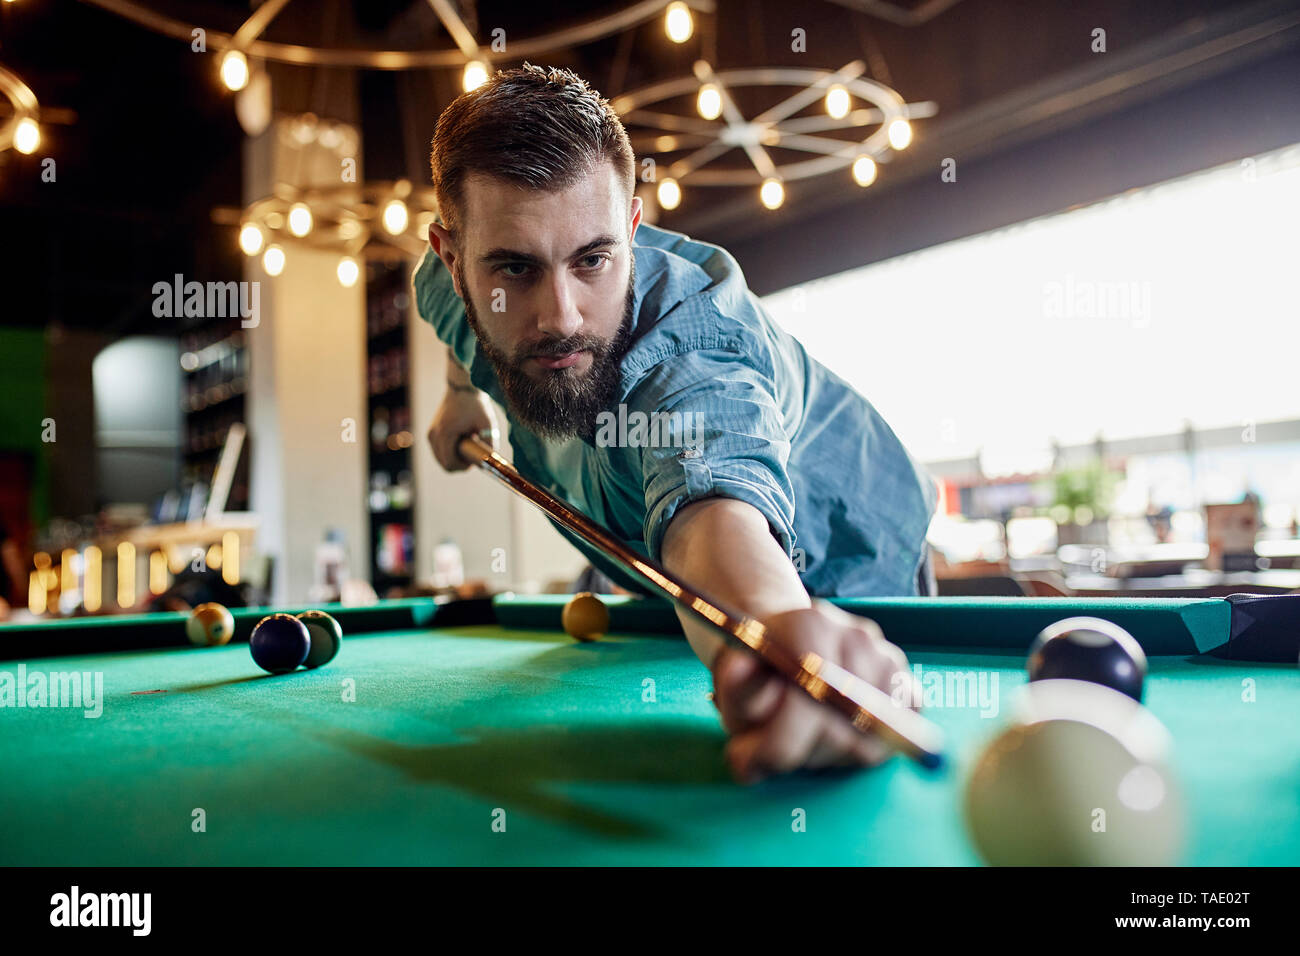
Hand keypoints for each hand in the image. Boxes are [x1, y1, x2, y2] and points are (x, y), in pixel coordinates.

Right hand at [427, 388, 498, 471]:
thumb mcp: (487, 423)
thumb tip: (489, 462)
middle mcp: (434, 434)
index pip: (449, 463)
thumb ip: (489, 444)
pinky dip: (450, 452)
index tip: (475, 461)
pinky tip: (461, 442)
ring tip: (468, 445)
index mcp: (445, 433)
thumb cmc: (475, 404)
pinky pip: (439, 451)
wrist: (462, 387)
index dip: (463, 467)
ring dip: (454, 458)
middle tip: (473, 455)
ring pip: (441, 459)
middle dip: (460, 464)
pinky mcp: (431, 432)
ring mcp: (431, 433)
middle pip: (444, 464)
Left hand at [710, 600, 919, 782]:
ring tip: (806, 734)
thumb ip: (738, 686)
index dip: (777, 744)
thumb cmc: (757, 673)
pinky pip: (897, 731)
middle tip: (773, 750)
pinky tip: (839, 728)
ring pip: (869, 741)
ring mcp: (886, 657)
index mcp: (810, 626)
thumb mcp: (734, 681)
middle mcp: (856, 636)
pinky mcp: (905, 680)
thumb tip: (738, 673)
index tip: (749, 761)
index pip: (807, 701)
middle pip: (840, 728)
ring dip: (834, 752)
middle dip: (801, 752)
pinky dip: (870, 742)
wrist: (784, 646)